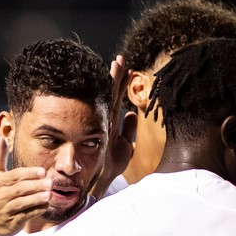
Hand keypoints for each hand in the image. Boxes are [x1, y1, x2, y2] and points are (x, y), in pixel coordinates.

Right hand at [0, 136, 51, 235]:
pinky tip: (46, 205)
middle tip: (50, 182)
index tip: (42, 171)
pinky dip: (36, 210)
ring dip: (36, 199)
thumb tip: (0, 138)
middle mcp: (1, 195)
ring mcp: (6, 209)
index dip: (28, 173)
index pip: (14, 176)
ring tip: (49, 194)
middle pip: (19, 189)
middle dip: (35, 186)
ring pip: (22, 203)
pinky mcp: (12, 222)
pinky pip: (25, 216)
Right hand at [91, 55, 136, 198]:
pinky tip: (117, 81)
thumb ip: (129, 130)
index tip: (126, 68)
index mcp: (111, 121)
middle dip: (115, 76)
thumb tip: (132, 113)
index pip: (116, 99)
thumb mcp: (125, 146)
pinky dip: (113, 92)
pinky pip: (110, 106)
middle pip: (112, 93)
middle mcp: (106, 119)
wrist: (102, 177)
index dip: (120, 84)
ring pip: (110, 96)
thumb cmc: (112, 164)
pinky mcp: (106, 127)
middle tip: (120, 58)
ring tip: (119, 63)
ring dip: (114, 79)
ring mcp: (105, 122)